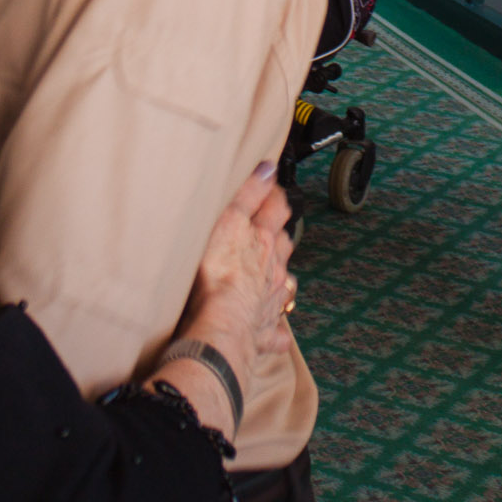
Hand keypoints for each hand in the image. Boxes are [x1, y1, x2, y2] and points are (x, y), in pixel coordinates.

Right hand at [184, 162, 295, 368]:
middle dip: (279, 235)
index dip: (275, 199)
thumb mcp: (229, 221)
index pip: (275, 212)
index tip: (272, 188)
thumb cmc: (219, 274)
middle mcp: (273, 270)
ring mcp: (270, 301)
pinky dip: (275, 329)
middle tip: (271, 228)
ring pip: (282, 284)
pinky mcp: (263, 330)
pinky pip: (274, 330)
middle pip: (283, 247)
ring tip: (270, 273)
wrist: (222, 324)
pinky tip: (275, 332)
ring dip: (279, 276)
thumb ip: (249, 195)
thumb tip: (268, 168)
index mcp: (263, 242)